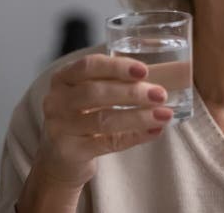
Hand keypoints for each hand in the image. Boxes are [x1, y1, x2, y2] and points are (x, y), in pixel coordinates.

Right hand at [35, 54, 174, 189]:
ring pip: (103, 120)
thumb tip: (168, 75)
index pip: (89, 66)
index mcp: (63, 78)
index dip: (117, 67)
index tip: (144, 70)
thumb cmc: (84, 117)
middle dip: (132, 92)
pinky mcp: (69, 152)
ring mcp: (60, 128)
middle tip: (160, 94)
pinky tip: (153, 131)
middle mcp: (56, 101)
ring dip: (138, 116)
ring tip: (164, 115)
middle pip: (96, 92)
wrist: (60, 158)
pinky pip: (106, 143)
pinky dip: (133, 136)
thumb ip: (118, 82)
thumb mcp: (92, 94)